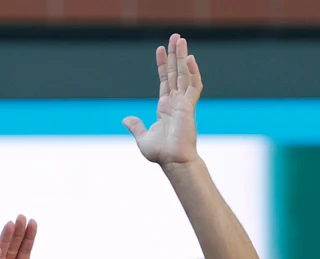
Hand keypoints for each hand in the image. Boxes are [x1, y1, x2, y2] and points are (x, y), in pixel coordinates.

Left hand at [123, 33, 202, 167]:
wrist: (173, 161)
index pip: (165, 80)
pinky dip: (193, 72)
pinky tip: (190, 58)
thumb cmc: (161, 153)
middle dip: (175, 54)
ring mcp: (184, 103)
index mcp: (165, 107)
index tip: (161, 49)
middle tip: (176, 37)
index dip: (163, 64)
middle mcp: (176, 102)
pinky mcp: (190, 106)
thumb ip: (136, 126)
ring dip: (183, 56)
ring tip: (181, 40)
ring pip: (184, 74)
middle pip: (176, 72)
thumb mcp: (143, 137)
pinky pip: (194, 85)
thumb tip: (125, 119)